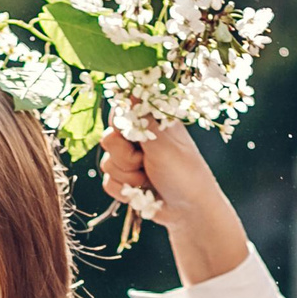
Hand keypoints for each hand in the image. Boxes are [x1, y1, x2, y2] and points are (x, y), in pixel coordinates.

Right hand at [99, 125, 248, 285]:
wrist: (191, 214)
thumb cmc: (185, 174)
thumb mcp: (162, 141)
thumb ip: (140, 114)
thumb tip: (129, 83)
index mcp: (154, 120)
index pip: (120, 109)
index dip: (121, 124)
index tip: (135, 136)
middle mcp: (142, 137)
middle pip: (107, 137)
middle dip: (123, 155)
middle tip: (145, 163)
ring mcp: (134, 162)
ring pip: (105, 163)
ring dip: (126, 176)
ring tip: (149, 182)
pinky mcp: (128, 184)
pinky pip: (107, 183)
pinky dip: (123, 191)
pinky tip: (143, 195)